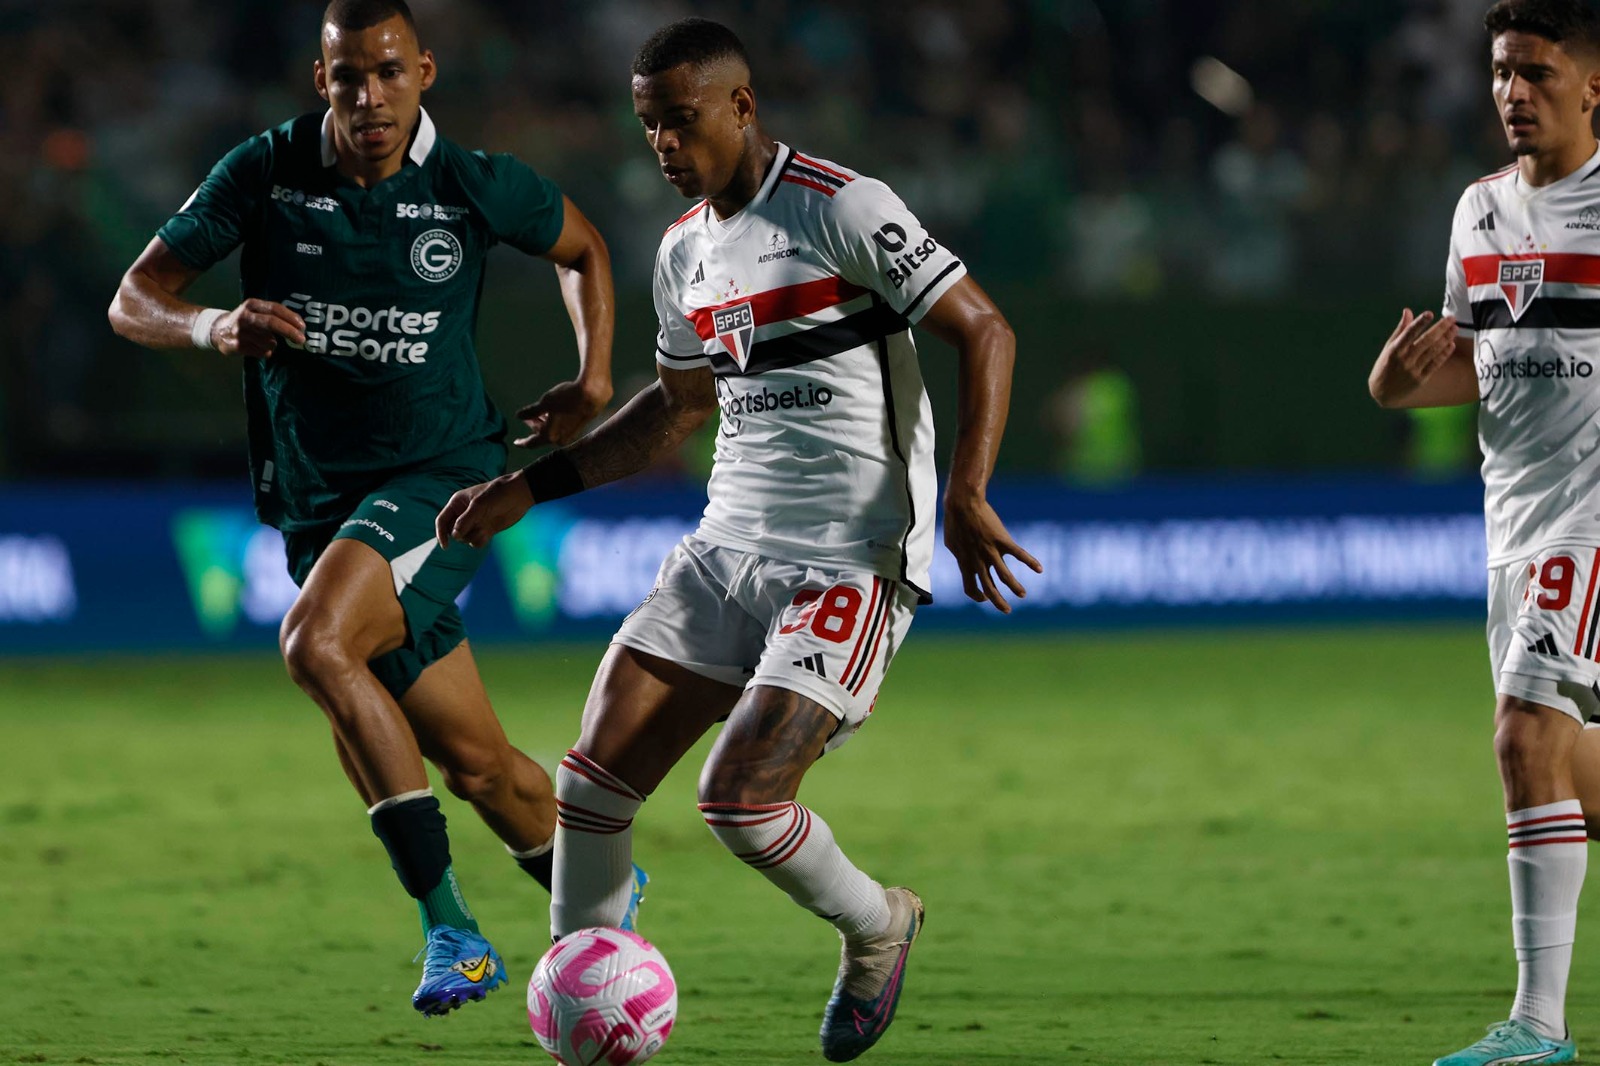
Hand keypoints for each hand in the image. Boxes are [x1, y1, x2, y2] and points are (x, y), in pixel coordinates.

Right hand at [212, 299, 305, 358]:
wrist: (217, 330)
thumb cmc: (245, 320)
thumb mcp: (255, 311)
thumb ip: (274, 315)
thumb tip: (299, 326)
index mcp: (251, 305)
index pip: (275, 308)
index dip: (291, 318)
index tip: (302, 326)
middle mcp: (244, 317)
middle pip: (271, 323)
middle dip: (289, 332)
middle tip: (301, 340)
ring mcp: (240, 332)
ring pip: (269, 342)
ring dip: (272, 344)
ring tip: (264, 341)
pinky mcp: (237, 346)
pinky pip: (262, 353)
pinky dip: (265, 352)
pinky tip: (256, 347)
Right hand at [435, 472, 533, 548]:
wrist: (519, 496)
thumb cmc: (497, 494)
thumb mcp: (479, 505)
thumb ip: (465, 520)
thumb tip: (454, 536)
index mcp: (457, 503)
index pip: (442, 521)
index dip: (441, 533)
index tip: (445, 546)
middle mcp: (463, 514)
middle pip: (452, 532)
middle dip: (461, 534)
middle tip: (474, 526)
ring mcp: (475, 523)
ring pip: (465, 539)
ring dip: (472, 537)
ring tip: (484, 527)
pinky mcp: (485, 530)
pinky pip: (476, 542)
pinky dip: (480, 541)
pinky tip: (488, 533)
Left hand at [514, 378, 612, 446]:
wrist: (593, 393)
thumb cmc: (567, 397)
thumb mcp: (545, 402)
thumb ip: (531, 412)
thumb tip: (519, 416)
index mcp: (549, 435)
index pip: (532, 442)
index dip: (522, 442)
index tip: (516, 443)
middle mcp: (560, 438)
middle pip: (542, 435)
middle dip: (535, 426)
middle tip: (530, 417)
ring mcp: (570, 434)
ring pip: (552, 431)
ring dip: (545, 423)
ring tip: (542, 412)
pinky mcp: (578, 427)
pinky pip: (561, 428)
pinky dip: (555, 422)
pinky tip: (555, 412)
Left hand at [943, 493, 1042, 613]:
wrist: (964, 503)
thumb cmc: (955, 520)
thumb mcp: (951, 542)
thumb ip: (958, 554)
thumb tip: (960, 558)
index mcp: (965, 563)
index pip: (970, 588)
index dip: (977, 596)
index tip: (985, 598)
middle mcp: (978, 561)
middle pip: (989, 588)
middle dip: (998, 602)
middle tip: (1007, 610)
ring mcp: (991, 552)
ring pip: (1005, 576)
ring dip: (1015, 588)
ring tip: (1022, 595)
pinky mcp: (1002, 540)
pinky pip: (1019, 554)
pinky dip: (1030, 562)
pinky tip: (1040, 569)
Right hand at [1374, 308, 1457, 399]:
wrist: (1382, 392)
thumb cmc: (1385, 365)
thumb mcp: (1388, 347)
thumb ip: (1400, 330)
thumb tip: (1408, 311)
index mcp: (1394, 350)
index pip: (1408, 333)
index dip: (1419, 323)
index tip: (1429, 313)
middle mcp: (1404, 359)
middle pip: (1426, 341)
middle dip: (1440, 328)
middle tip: (1451, 318)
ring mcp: (1413, 369)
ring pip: (1433, 351)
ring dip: (1446, 339)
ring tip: (1455, 329)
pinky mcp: (1421, 379)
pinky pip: (1435, 364)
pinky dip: (1444, 354)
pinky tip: (1451, 344)